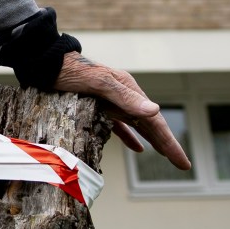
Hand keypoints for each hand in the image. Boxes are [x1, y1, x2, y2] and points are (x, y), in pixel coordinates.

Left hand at [54, 51, 190, 170]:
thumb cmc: (70, 72)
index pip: (155, 121)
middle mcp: (124, 95)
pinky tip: (137, 148)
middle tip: (183, 165)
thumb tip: (155, 110)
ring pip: (138, 125)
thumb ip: (125, 97)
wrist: (46, 63)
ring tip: (167, 157)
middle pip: (150, 125)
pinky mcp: (98, 105)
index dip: (170, 143)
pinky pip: (120, 125)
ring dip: (153, 141)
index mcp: (128, 90)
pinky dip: (130, 137)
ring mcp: (112, 100)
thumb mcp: (98, 83)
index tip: (182, 162)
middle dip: (168, 145)